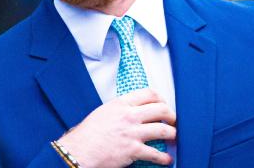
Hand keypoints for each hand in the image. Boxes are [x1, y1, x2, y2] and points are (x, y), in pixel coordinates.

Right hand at [57, 88, 175, 167]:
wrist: (79, 151)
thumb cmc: (87, 135)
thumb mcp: (103, 112)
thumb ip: (120, 109)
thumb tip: (133, 111)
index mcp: (120, 104)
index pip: (149, 93)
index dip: (161, 99)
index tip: (164, 105)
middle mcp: (129, 116)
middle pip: (161, 109)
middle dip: (172, 116)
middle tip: (173, 121)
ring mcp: (132, 133)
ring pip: (163, 130)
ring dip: (172, 135)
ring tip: (174, 138)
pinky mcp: (133, 150)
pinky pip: (156, 154)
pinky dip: (164, 158)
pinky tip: (167, 160)